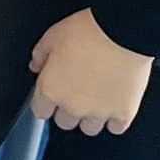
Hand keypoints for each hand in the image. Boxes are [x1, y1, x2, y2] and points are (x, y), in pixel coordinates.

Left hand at [28, 9, 152, 136]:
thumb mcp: (53, 36)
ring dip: (90, 116)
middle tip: (76, 89)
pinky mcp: (123, 114)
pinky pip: (115, 128)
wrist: (122, 32)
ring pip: (89, 128)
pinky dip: (115, 118)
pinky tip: (115, 101)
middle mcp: (73, 106)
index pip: (40, 110)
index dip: (44, 101)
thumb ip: (40, 54)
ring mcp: (99, 113)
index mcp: (51, 89)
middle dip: (67, 108)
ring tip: (96, 95)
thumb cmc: (88, 31)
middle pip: (64, 122)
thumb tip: (36, 65)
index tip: (51, 93)